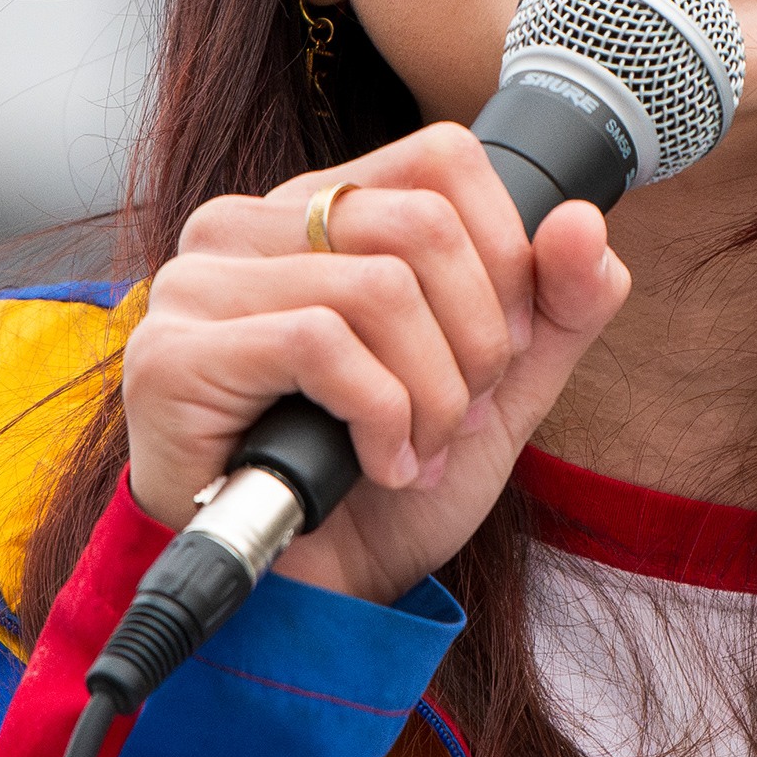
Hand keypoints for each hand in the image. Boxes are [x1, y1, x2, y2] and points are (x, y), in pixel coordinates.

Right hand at [117, 120, 630, 602]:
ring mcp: (198, 285)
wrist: (320, 600)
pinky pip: (320, 343)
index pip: (440, 156)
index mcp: (319, 209)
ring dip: (429, 396)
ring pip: (377, 287)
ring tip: (416, 453)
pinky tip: (373, 466)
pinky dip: (378, 418)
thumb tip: (581, 219)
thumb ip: (559, 304)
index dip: (504, 253)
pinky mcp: (174, 355)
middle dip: (475, 341)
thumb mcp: (502, 388)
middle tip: (460, 418)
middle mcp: (247, 226)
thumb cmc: (390, 485)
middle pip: (420, 224)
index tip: (505, 348)